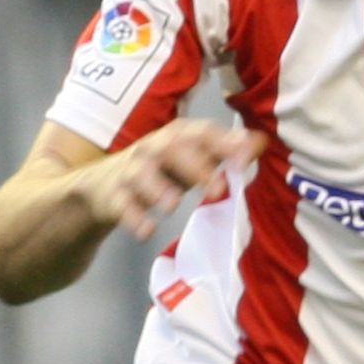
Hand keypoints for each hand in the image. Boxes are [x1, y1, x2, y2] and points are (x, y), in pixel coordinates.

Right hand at [82, 118, 263, 239]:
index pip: (201, 132)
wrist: (103, 186)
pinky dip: (133, 217)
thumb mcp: (193, 158)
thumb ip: (225, 151)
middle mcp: (152, 148)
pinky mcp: (113, 196)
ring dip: (158, 189)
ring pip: (141, 174)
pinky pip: (121, 205)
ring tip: (173, 206)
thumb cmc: (162, 169)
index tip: (247, 158)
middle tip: (218, 188)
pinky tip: (146, 231)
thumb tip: (261, 141)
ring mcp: (130, 171)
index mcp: (177, 137)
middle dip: (195, 166)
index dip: (224, 142)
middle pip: (170, 149)